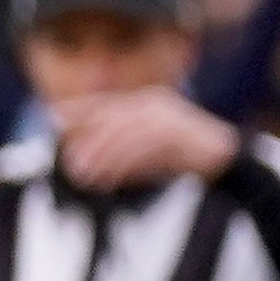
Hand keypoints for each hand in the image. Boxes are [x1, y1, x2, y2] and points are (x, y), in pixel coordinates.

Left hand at [52, 89, 246, 192]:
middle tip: (72, 164)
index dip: (78, 110)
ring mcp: (169, 114)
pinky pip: (145, 145)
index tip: (52, 118)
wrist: (226, 159)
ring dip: (104, 156)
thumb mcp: (145, 152)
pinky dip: (126, 163)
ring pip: (126, 132)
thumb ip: (120, 151)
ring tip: (87, 176)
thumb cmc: (183, 157)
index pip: (105, 104)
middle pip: (112, 117)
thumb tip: (84, 161)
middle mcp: (155, 102)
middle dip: (88, 140)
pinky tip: (112, 178)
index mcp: (145, 102)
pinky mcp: (180, 131)